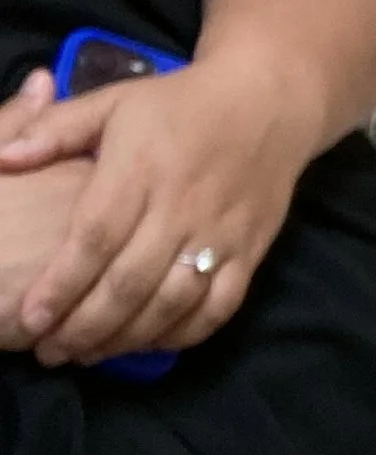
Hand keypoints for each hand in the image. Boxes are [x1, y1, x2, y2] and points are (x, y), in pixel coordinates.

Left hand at [0, 52, 314, 362]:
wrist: (269, 100)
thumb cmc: (179, 104)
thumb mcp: (113, 101)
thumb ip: (55, 130)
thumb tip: (1, 159)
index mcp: (141, 169)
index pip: (95, 239)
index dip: (61, 285)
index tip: (29, 319)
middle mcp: (181, 207)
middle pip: (130, 282)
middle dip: (85, 326)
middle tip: (50, 353)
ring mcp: (220, 233)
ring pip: (172, 303)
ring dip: (128, 338)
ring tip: (89, 355)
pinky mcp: (251, 250)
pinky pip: (220, 306)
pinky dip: (185, 333)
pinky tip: (151, 343)